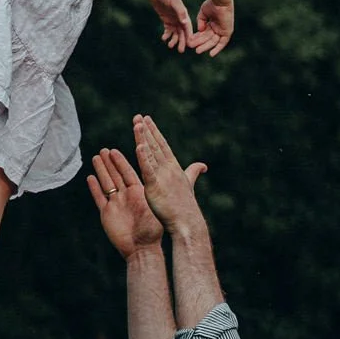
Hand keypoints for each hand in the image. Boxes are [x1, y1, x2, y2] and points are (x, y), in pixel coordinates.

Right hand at [87, 146, 162, 257]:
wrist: (142, 249)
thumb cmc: (152, 231)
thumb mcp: (153, 207)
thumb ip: (151, 192)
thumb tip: (158, 175)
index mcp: (138, 193)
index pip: (127, 173)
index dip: (120, 162)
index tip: (114, 151)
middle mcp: (126, 197)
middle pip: (115, 175)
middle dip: (109, 163)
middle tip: (103, 150)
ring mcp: (115, 205)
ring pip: (106, 184)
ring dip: (101, 171)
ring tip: (96, 157)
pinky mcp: (107, 215)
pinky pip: (99, 198)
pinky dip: (94, 188)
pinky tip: (90, 177)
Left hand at [132, 114, 207, 231]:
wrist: (187, 222)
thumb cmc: (186, 207)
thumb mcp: (189, 185)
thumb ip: (193, 173)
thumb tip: (203, 165)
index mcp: (174, 167)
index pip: (162, 145)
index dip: (154, 131)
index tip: (146, 119)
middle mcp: (169, 168)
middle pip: (155, 145)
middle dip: (146, 130)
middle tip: (137, 116)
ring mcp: (162, 176)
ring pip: (150, 153)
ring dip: (143, 138)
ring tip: (136, 124)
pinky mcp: (155, 186)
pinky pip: (148, 170)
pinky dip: (143, 158)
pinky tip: (139, 147)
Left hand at [148, 0, 193, 52]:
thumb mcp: (174, 2)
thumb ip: (180, 12)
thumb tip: (185, 23)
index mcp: (184, 15)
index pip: (188, 28)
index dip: (189, 37)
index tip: (189, 45)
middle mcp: (180, 19)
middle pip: (182, 34)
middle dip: (182, 42)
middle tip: (180, 51)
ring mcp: (173, 21)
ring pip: (175, 34)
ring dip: (174, 40)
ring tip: (170, 45)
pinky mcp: (167, 21)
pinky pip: (168, 31)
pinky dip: (166, 36)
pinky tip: (164, 39)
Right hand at [191, 0, 233, 56]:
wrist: (220, 0)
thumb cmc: (212, 3)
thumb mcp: (203, 13)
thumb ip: (201, 22)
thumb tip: (200, 31)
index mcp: (212, 23)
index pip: (203, 33)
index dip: (196, 37)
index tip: (189, 40)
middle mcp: (217, 27)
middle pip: (207, 38)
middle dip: (199, 43)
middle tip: (191, 47)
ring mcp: (222, 30)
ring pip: (213, 41)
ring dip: (205, 47)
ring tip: (197, 51)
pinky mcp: (227, 32)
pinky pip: (222, 43)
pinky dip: (217, 49)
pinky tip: (211, 54)